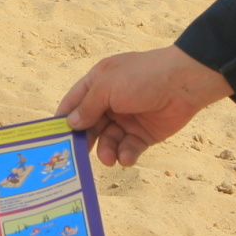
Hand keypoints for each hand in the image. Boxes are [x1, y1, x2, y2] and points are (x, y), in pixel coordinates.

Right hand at [58, 46, 230, 166]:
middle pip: (90, 126)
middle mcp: (110, 101)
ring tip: (109, 158)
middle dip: (85, 141)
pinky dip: (125, 154)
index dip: (63, 120)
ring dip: (106, 151)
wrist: (184, 83)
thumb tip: (71, 124)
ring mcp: (127, 118)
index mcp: (98, 82)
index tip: (52, 140)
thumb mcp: (108, 87)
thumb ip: (88, 107)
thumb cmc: (142, 77)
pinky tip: (126, 158)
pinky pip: (128, 148)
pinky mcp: (144, 134)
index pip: (74, 103)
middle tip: (78, 157)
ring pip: (108, 140)